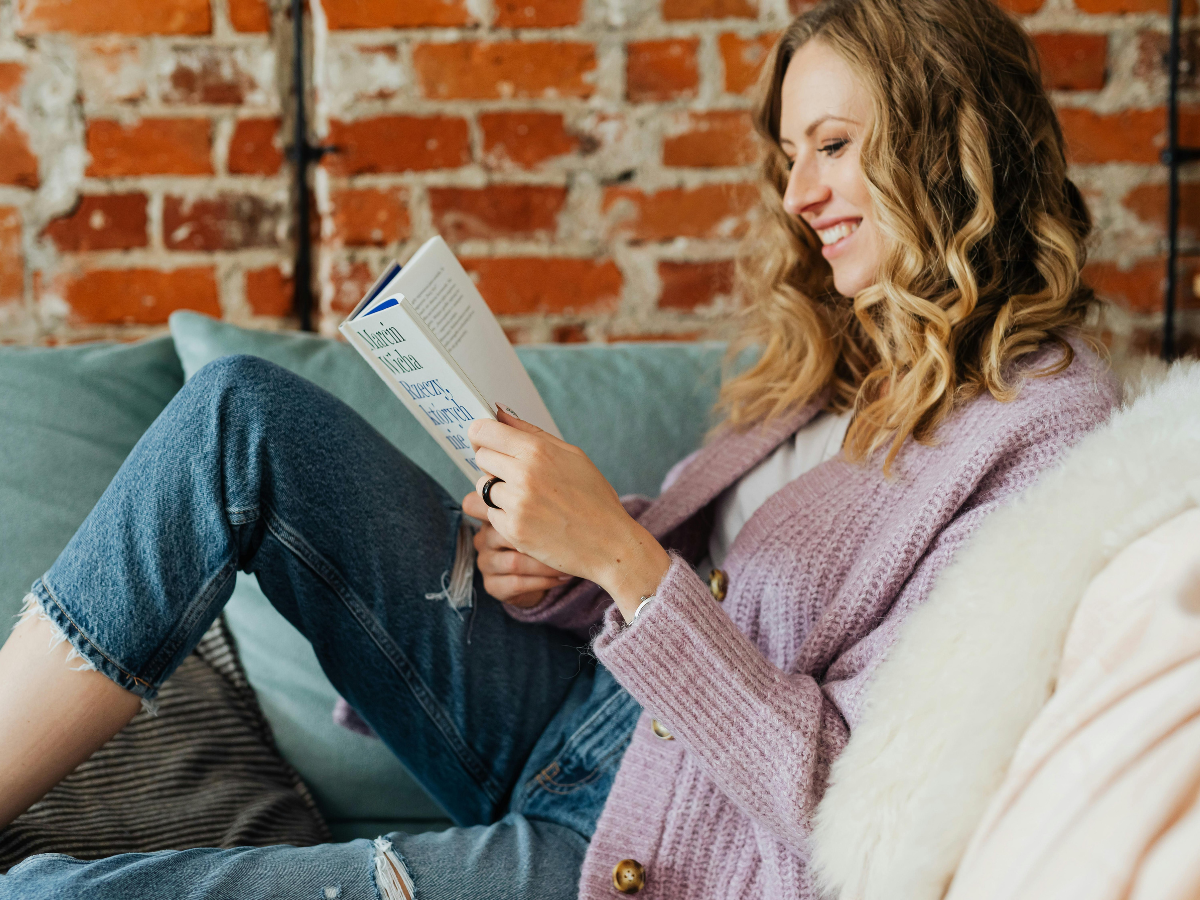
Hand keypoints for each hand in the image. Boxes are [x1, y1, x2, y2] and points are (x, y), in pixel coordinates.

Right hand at [462, 490, 568, 607]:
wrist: (548, 568)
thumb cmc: (547, 531)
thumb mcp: (543, 508)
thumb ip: (539, 490)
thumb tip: (551, 467)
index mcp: (489, 513)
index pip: (476, 504)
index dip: (501, 503)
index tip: (540, 508)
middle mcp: (483, 537)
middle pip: (503, 534)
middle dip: (539, 538)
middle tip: (565, 538)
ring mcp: (486, 562)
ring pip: (514, 562)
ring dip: (545, 564)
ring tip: (568, 562)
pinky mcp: (493, 585)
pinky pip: (517, 583)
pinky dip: (543, 581)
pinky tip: (562, 577)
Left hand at [469, 409, 670, 621]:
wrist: (609, 544)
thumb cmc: (594, 497)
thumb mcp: (571, 455)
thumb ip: (531, 433)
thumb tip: (499, 412)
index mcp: (538, 451)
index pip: (483, 432)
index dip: (481, 435)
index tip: (486, 441)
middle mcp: (523, 475)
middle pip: (481, 458)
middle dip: (493, 463)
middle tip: (515, 474)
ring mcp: (516, 505)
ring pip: (483, 487)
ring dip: (498, 491)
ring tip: (526, 498)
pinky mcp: (513, 531)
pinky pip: (491, 514)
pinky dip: (505, 515)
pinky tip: (530, 518)